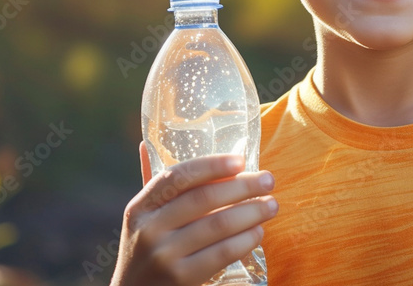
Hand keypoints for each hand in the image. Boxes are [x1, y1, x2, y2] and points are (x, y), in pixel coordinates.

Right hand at [109, 142, 277, 285]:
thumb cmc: (147, 249)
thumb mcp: (142, 218)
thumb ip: (152, 184)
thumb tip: (148, 141)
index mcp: (140, 207)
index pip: (178, 176)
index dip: (211, 165)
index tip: (241, 160)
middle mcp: (149, 230)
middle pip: (204, 199)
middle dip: (242, 186)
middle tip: (269, 180)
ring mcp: (164, 257)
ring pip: (218, 225)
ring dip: (252, 212)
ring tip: (272, 205)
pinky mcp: (182, 279)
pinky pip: (223, 253)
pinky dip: (246, 240)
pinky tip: (259, 232)